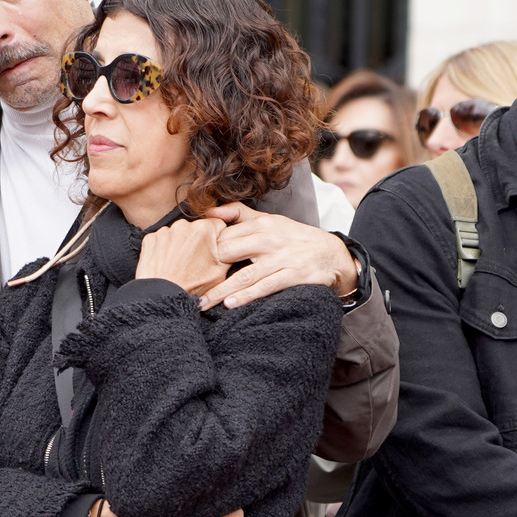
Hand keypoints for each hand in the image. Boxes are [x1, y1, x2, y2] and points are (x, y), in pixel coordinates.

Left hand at [136, 218, 229, 295]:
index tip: (213, 251)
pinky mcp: (150, 238)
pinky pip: (162, 239)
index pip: (218, 225)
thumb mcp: (221, 272)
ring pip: (179, 233)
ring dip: (181, 244)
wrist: (163, 298)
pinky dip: (165, 248)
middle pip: (196, 228)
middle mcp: (183, 224)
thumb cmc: (193, 287)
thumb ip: (228, 251)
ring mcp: (165, 231)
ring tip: (180, 264)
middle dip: (198, 241)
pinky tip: (167, 263)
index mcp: (204, 229)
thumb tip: (231, 242)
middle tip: (196, 261)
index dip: (218, 238)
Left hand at [199, 203, 356, 309]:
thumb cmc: (293, 237)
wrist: (332, 253)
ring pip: (245, 275)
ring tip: (202, 302)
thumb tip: (209, 211)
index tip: (184, 263)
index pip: (224, 236)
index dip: (203, 251)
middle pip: (230, 253)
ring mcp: (281, 258)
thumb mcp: (269, 220)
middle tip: (185, 285)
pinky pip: (266, 286)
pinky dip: (247, 295)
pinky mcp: (293, 275)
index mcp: (260, 224)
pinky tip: (230, 304)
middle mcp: (269, 240)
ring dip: (221, 290)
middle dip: (207, 270)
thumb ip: (239, 214)